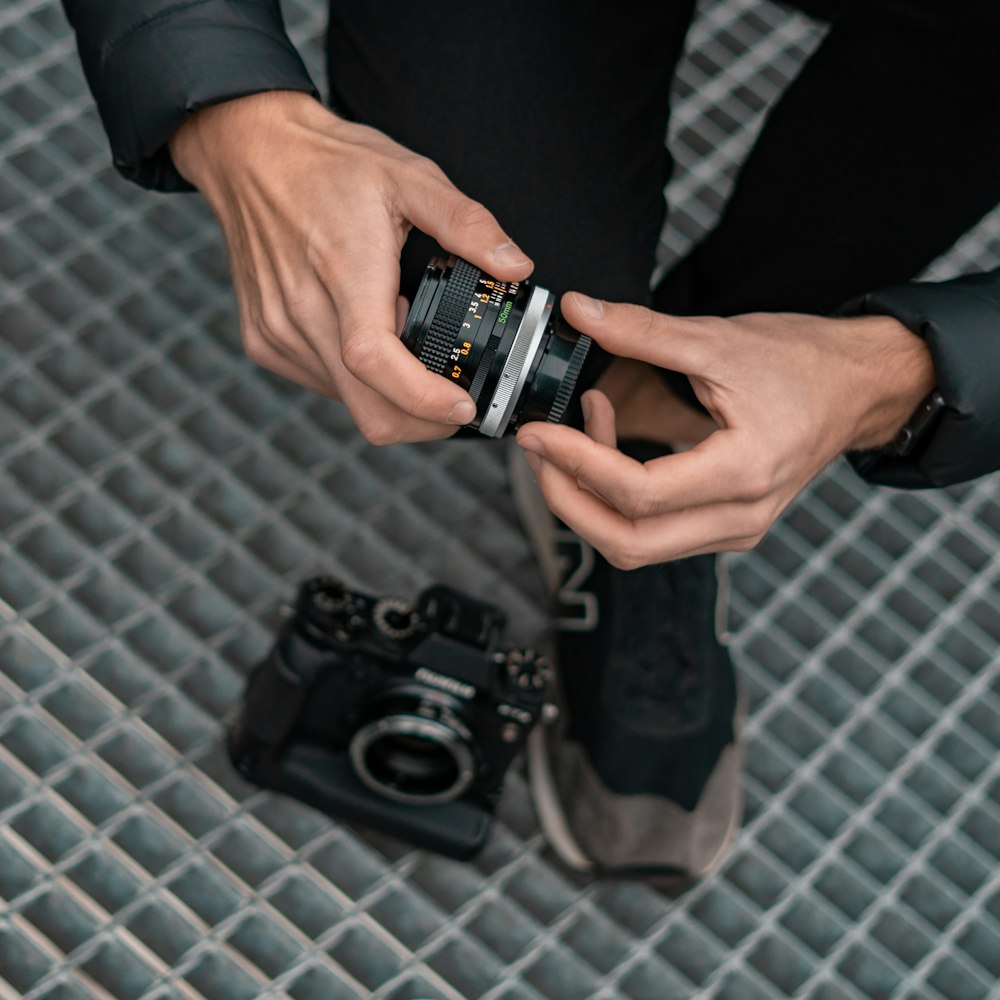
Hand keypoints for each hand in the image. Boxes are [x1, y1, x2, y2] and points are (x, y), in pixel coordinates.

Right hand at [169, 91, 532, 443]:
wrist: (249, 152)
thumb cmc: (329, 164)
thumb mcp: (410, 176)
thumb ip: (467, 223)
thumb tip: (517, 266)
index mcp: (343, 273)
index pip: (378, 362)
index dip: (424, 399)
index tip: (465, 405)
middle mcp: (302, 313)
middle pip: (368, 409)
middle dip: (422, 420)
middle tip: (456, 400)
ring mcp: (278, 333)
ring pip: (348, 404)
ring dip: (390, 398)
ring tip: (408, 348)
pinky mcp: (263, 342)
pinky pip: (323, 386)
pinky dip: (357, 383)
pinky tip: (369, 340)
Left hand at [517, 294, 934, 567]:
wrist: (858, 387)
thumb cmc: (802, 363)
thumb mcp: (718, 340)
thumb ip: (642, 331)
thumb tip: (579, 312)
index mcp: (743, 473)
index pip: (638, 493)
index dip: (576, 464)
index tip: (538, 432)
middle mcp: (740, 517)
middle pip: (628, 541)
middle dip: (567, 499)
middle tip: (537, 449)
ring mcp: (735, 529)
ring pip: (636, 545)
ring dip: (589, 501)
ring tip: (570, 438)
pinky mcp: (726, 525)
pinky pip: (655, 533)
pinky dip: (616, 500)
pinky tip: (606, 445)